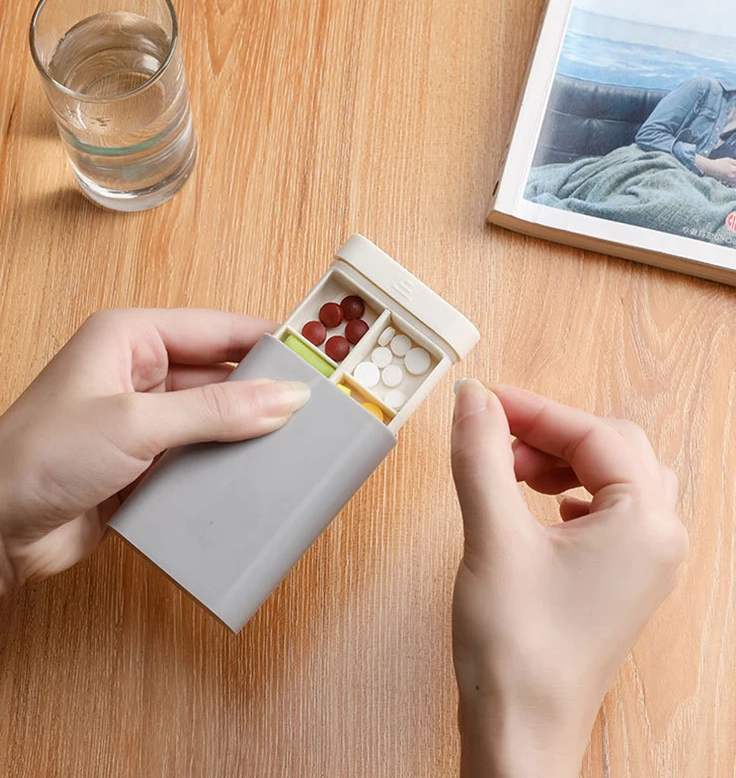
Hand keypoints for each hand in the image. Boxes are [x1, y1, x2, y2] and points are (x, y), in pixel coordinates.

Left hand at [0, 309, 308, 640]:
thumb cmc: (39, 458)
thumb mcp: (136, 423)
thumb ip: (214, 411)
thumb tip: (283, 399)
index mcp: (130, 338)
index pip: (217, 329)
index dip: (266, 342)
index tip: (312, 358)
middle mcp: (140, 373)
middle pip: (220, 374)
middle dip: (263, 392)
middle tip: (315, 408)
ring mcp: (144, 420)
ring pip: (215, 417)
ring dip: (247, 432)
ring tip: (295, 444)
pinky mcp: (146, 461)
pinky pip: (201, 454)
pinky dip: (227, 464)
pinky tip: (254, 475)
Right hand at [450, 381, 686, 777]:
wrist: (519, 729)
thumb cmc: (519, 650)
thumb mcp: (492, 535)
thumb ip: (481, 456)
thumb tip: (474, 401)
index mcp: (645, 524)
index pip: (594, 434)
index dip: (535, 410)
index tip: (486, 401)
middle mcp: (657, 541)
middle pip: (612, 449)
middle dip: (549, 436)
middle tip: (495, 438)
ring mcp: (643, 564)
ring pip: (613, 478)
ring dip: (561, 461)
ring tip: (511, 474)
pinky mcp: (620, 580)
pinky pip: (607, 511)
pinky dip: (569, 492)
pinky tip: (539, 507)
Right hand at [696, 154, 735, 184]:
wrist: (709, 168)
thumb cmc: (718, 163)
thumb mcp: (729, 160)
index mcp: (733, 170)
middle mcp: (731, 176)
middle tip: (735, 170)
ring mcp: (728, 180)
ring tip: (734, 174)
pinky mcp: (726, 182)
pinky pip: (733, 184)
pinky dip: (735, 182)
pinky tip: (733, 179)